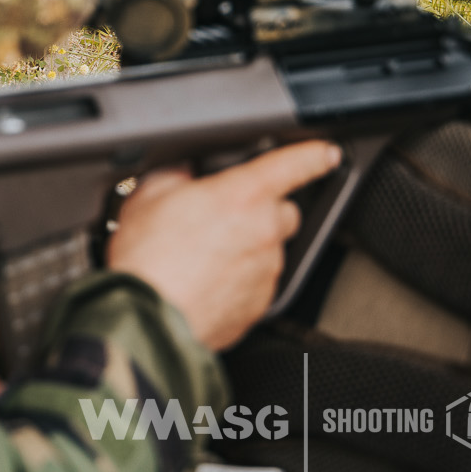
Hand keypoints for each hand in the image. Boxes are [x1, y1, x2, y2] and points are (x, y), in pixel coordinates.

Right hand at [106, 139, 342, 349]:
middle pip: (285, 211)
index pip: (294, 165)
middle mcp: (264, 232)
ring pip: (270, 250)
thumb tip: (181, 172)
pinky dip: (239, 279)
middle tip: (225, 214)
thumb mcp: (146, 196)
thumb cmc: (147, 259)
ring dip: (247, 246)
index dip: (313, 155)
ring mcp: (265, 272)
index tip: (325, 154)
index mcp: (242, 196)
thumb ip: (175, 175)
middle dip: (262, 209)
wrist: (148, 318)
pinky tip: (205, 280)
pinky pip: (258, 283)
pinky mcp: (259, 305)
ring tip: (204, 254)